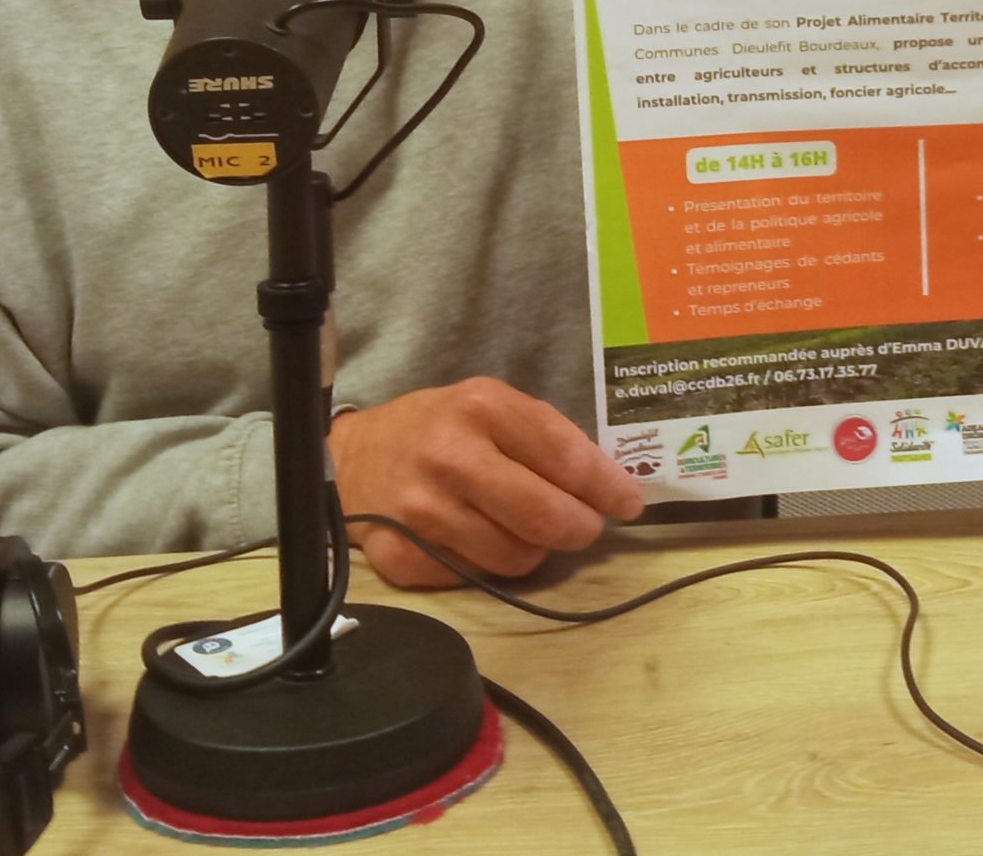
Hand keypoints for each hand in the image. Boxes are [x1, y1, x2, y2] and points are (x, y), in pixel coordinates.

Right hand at [328, 378, 645, 586]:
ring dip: (534, 550)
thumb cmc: (438, 427)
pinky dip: (488, 566)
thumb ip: (547, 439)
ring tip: (522, 529)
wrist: (354, 454)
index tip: (629, 504)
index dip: (607, 488)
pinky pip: (473, 578)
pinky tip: (478, 540)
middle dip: (580, 528)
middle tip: (584, 527)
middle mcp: (450, 457)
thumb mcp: (491, 405)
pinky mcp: (399, 557)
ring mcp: (421, 512)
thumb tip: (611, 489)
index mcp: (482, 408)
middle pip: (544, 516)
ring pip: (515, 558)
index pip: (565, 457)